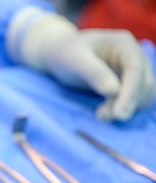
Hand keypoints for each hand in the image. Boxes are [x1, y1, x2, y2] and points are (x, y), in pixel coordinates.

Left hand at [7, 7, 154, 120]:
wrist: (61, 55)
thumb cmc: (66, 54)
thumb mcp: (75, 61)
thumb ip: (94, 73)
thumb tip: (113, 91)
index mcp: (124, 44)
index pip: (135, 69)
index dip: (130, 93)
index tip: (119, 114)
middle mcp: (134, 56)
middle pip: (143, 83)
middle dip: (126, 103)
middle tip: (102, 117)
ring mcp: (134, 71)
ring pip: (143, 94)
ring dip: (127, 108)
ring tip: (101, 115)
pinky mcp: (129, 84)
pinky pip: (136, 100)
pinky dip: (124, 108)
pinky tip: (105, 112)